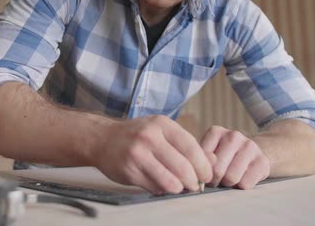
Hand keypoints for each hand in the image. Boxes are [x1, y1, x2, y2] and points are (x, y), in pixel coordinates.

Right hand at [94, 115, 215, 193]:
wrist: (102, 139)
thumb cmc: (137, 135)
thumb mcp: (161, 131)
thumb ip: (187, 144)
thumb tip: (213, 162)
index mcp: (161, 124)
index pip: (191, 147)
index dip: (203, 165)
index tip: (207, 175)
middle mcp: (149, 137)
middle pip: (183, 167)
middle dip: (194, 181)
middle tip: (195, 186)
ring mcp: (137, 154)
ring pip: (170, 181)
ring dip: (179, 189)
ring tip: (178, 187)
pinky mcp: (128, 171)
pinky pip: (154, 187)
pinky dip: (161, 190)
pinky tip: (160, 184)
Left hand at [200, 125, 269, 189]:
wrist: (252, 154)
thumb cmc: (224, 157)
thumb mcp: (209, 154)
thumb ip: (203, 159)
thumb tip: (208, 163)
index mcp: (216, 132)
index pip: (203, 160)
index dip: (203, 172)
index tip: (207, 172)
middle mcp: (233, 135)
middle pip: (217, 170)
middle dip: (216, 180)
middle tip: (219, 178)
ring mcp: (250, 146)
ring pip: (232, 178)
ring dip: (229, 184)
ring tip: (231, 177)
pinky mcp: (262, 160)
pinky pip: (246, 184)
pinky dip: (242, 186)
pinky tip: (244, 177)